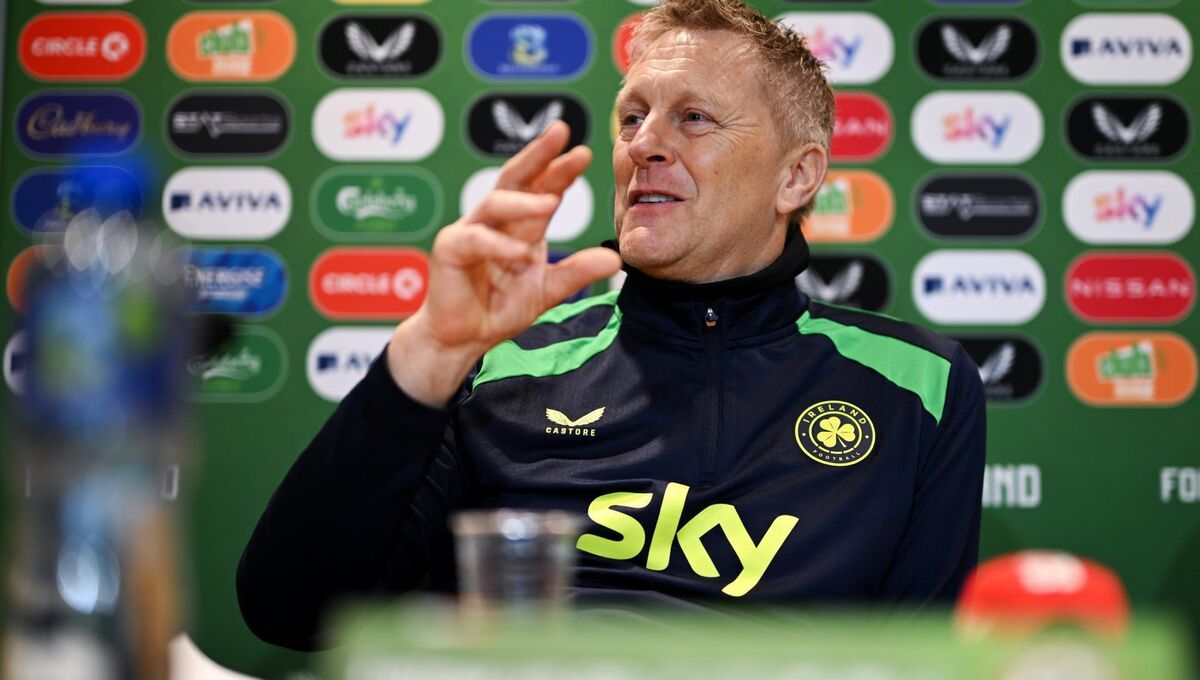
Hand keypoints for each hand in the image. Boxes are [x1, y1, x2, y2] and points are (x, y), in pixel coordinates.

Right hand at [388, 122, 622, 405]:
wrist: (465, 338)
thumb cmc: (500, 307)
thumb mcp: (548, 289)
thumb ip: (577, 272)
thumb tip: (615, 259)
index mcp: (520, 224)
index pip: (542, 188)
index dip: (561, 170)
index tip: (585, 153)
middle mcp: (494, 220)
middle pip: (515, 177)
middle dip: (537, 155)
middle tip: (560, 133)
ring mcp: (469, 231)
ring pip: (495, 204)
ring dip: (523, 202)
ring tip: (551, 203)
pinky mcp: (449, 250)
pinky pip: (476, 241)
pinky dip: (499, 246)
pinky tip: (520, 253)